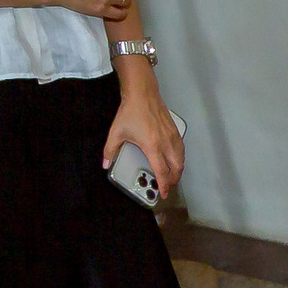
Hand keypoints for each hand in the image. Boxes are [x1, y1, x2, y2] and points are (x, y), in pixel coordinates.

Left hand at [103, 81, 183, 197]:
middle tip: (168, 185)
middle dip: (174, 179)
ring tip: (173, 175)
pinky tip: (175, 159)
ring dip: (179, 169)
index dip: (163, 184)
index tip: (164, 193)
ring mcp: (172, 137)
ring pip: (181, 159)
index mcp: (152, 147)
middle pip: (176, 168)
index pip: (161, 171)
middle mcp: (166, 144)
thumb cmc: (130, 113)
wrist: (143, 94)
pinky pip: (181, 149)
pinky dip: (180, 158)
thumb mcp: (116, 132)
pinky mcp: (175, 131)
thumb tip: (105, 164)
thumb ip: (110, 150)